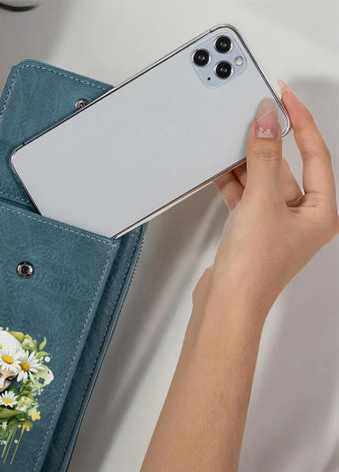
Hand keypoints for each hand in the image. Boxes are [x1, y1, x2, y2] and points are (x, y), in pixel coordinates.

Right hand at [198, 83, 337, 314]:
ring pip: (262, 183)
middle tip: (251, 118)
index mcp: (322, 212)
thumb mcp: (261, 201)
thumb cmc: (254, 267)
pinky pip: (246, 197)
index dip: (301, 123)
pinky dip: (234, 184)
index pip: (315, 155)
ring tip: (231, 142)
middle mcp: (302, 218)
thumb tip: (268, 120)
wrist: (226, 302)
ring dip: (246, 164)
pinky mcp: (251, 231)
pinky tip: (221, 169)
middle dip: (267, 145)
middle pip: (286, 168)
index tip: (285, 98)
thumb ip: (264, 157)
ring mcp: (275, 225)